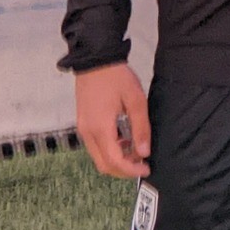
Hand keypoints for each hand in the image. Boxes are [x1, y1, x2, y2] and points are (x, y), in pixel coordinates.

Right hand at [75, 63, 150, 177]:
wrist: (95, 59)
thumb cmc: (116, 77)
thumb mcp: (136, 100)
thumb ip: (141, 128)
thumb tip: (144, 152)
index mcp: (100, 128)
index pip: (114, 162)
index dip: (131, 170)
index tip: (146, 168)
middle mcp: (87, 132)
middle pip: (103, 165)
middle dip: (123, 170)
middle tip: (141, 163)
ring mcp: (83, 128)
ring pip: (98, 157)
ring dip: (116, 160)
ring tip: (135, 150)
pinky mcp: (83, 123)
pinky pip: (95, 146)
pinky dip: (109, 150)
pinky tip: (123, 140)